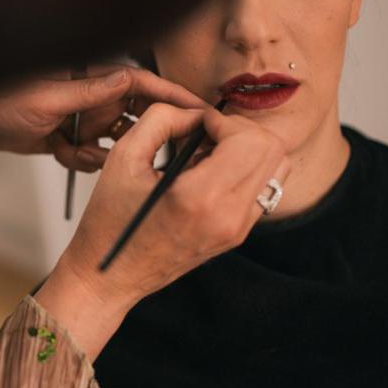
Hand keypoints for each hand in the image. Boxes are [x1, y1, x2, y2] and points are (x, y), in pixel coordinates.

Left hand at [0, 64, 204, 170]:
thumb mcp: (46, 99)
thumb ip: (89, 92)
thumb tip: (129, 79)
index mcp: (90, 77)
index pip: (141, 84)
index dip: (171, 96)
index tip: (198, 111)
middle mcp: (91, 96)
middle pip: (133, 116)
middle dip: (137, 135)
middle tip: (144, 152)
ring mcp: (80, 118)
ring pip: (114, 142)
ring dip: (100, 153)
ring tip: (75, 149)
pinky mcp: (69, 138)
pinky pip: (90, 156)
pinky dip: (79, 160)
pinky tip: (59, 152)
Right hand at [34, 104, 289, 359]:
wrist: (111, 275)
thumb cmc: (111, 221)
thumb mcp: (124, 157)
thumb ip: (161, 120)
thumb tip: (194, 112)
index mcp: (201, 198)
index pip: (249, 139)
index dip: (223, 120)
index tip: (195, 123)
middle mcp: (229, 216)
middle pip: (272, 149)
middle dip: (239, 130)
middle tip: (203, 134)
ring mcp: (237, 229)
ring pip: (277, 168)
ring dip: (247, 149)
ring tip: (208, 154)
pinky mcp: (236, 234)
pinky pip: (263, 189)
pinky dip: (244, 170)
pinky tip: (208, 174)